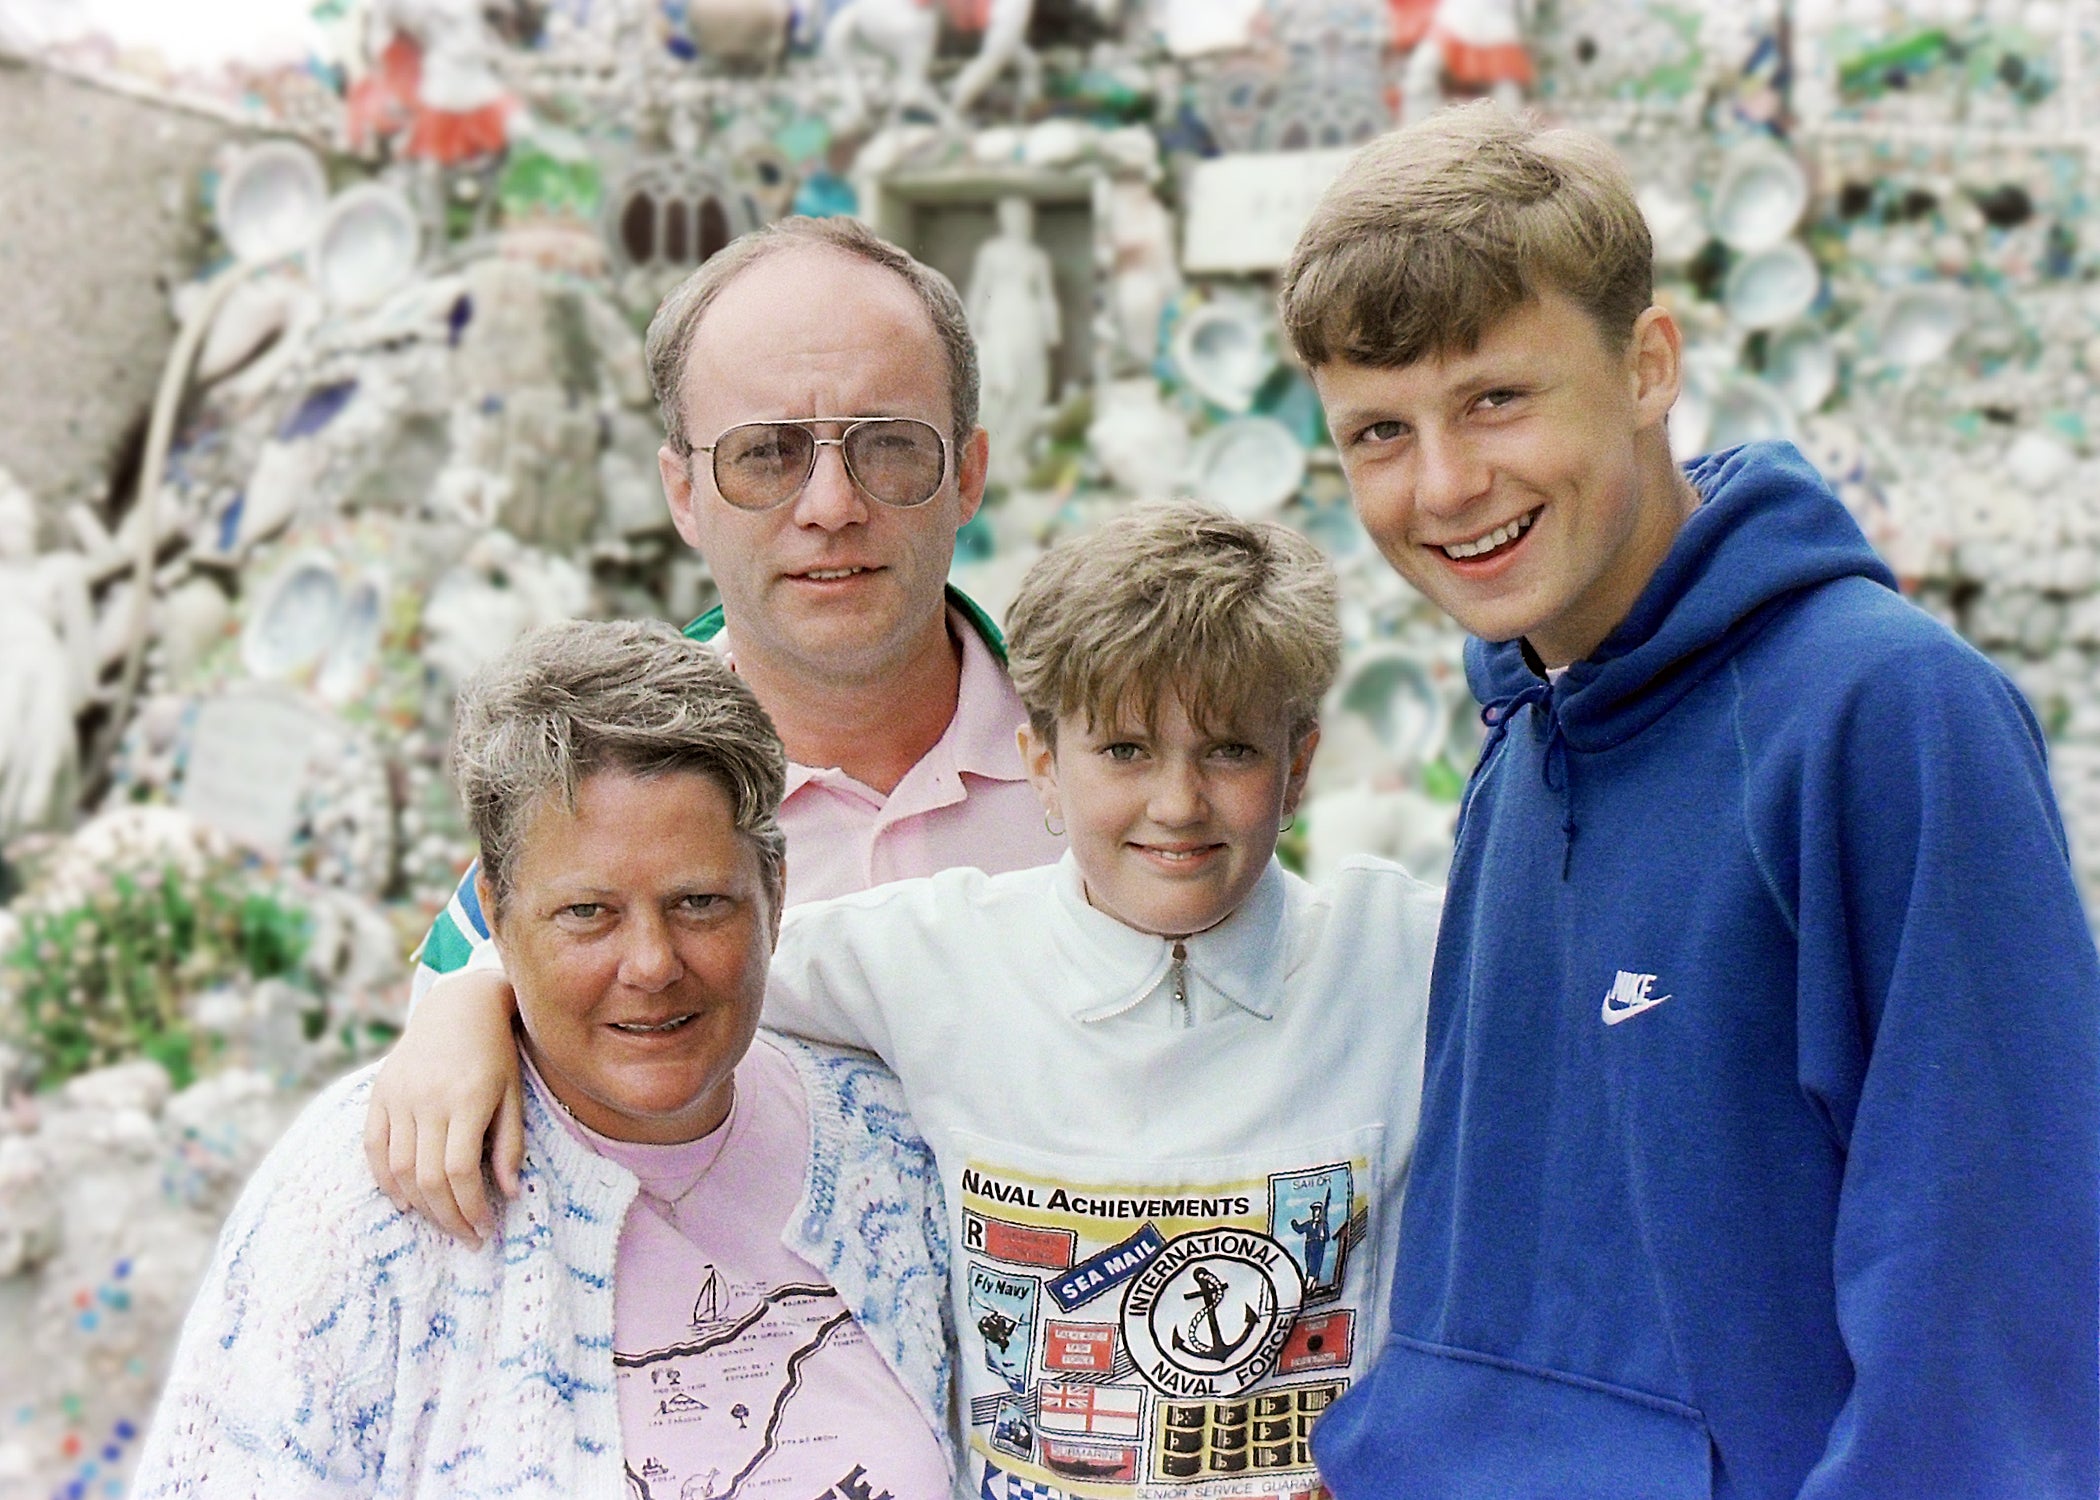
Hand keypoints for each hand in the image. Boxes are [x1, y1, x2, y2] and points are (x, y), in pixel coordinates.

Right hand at [362, 971, 524, 1246]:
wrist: (459, 1005)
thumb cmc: (496, 1053)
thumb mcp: (514, 1094)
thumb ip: (510, 1144)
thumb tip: (509, 1193)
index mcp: (467, 1099)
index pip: (461, 1172)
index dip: (471, 1209)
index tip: (485, 1229)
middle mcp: (428, 1099)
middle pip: (428, 1178)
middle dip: (447, 1217)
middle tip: (466, 1237)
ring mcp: (398, 1096)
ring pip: (399, 1168)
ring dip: (419, 1205)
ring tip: (442, 1221)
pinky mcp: (379, 1093)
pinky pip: (373, 1147)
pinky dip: (385, 1180)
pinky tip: (406, 1201)